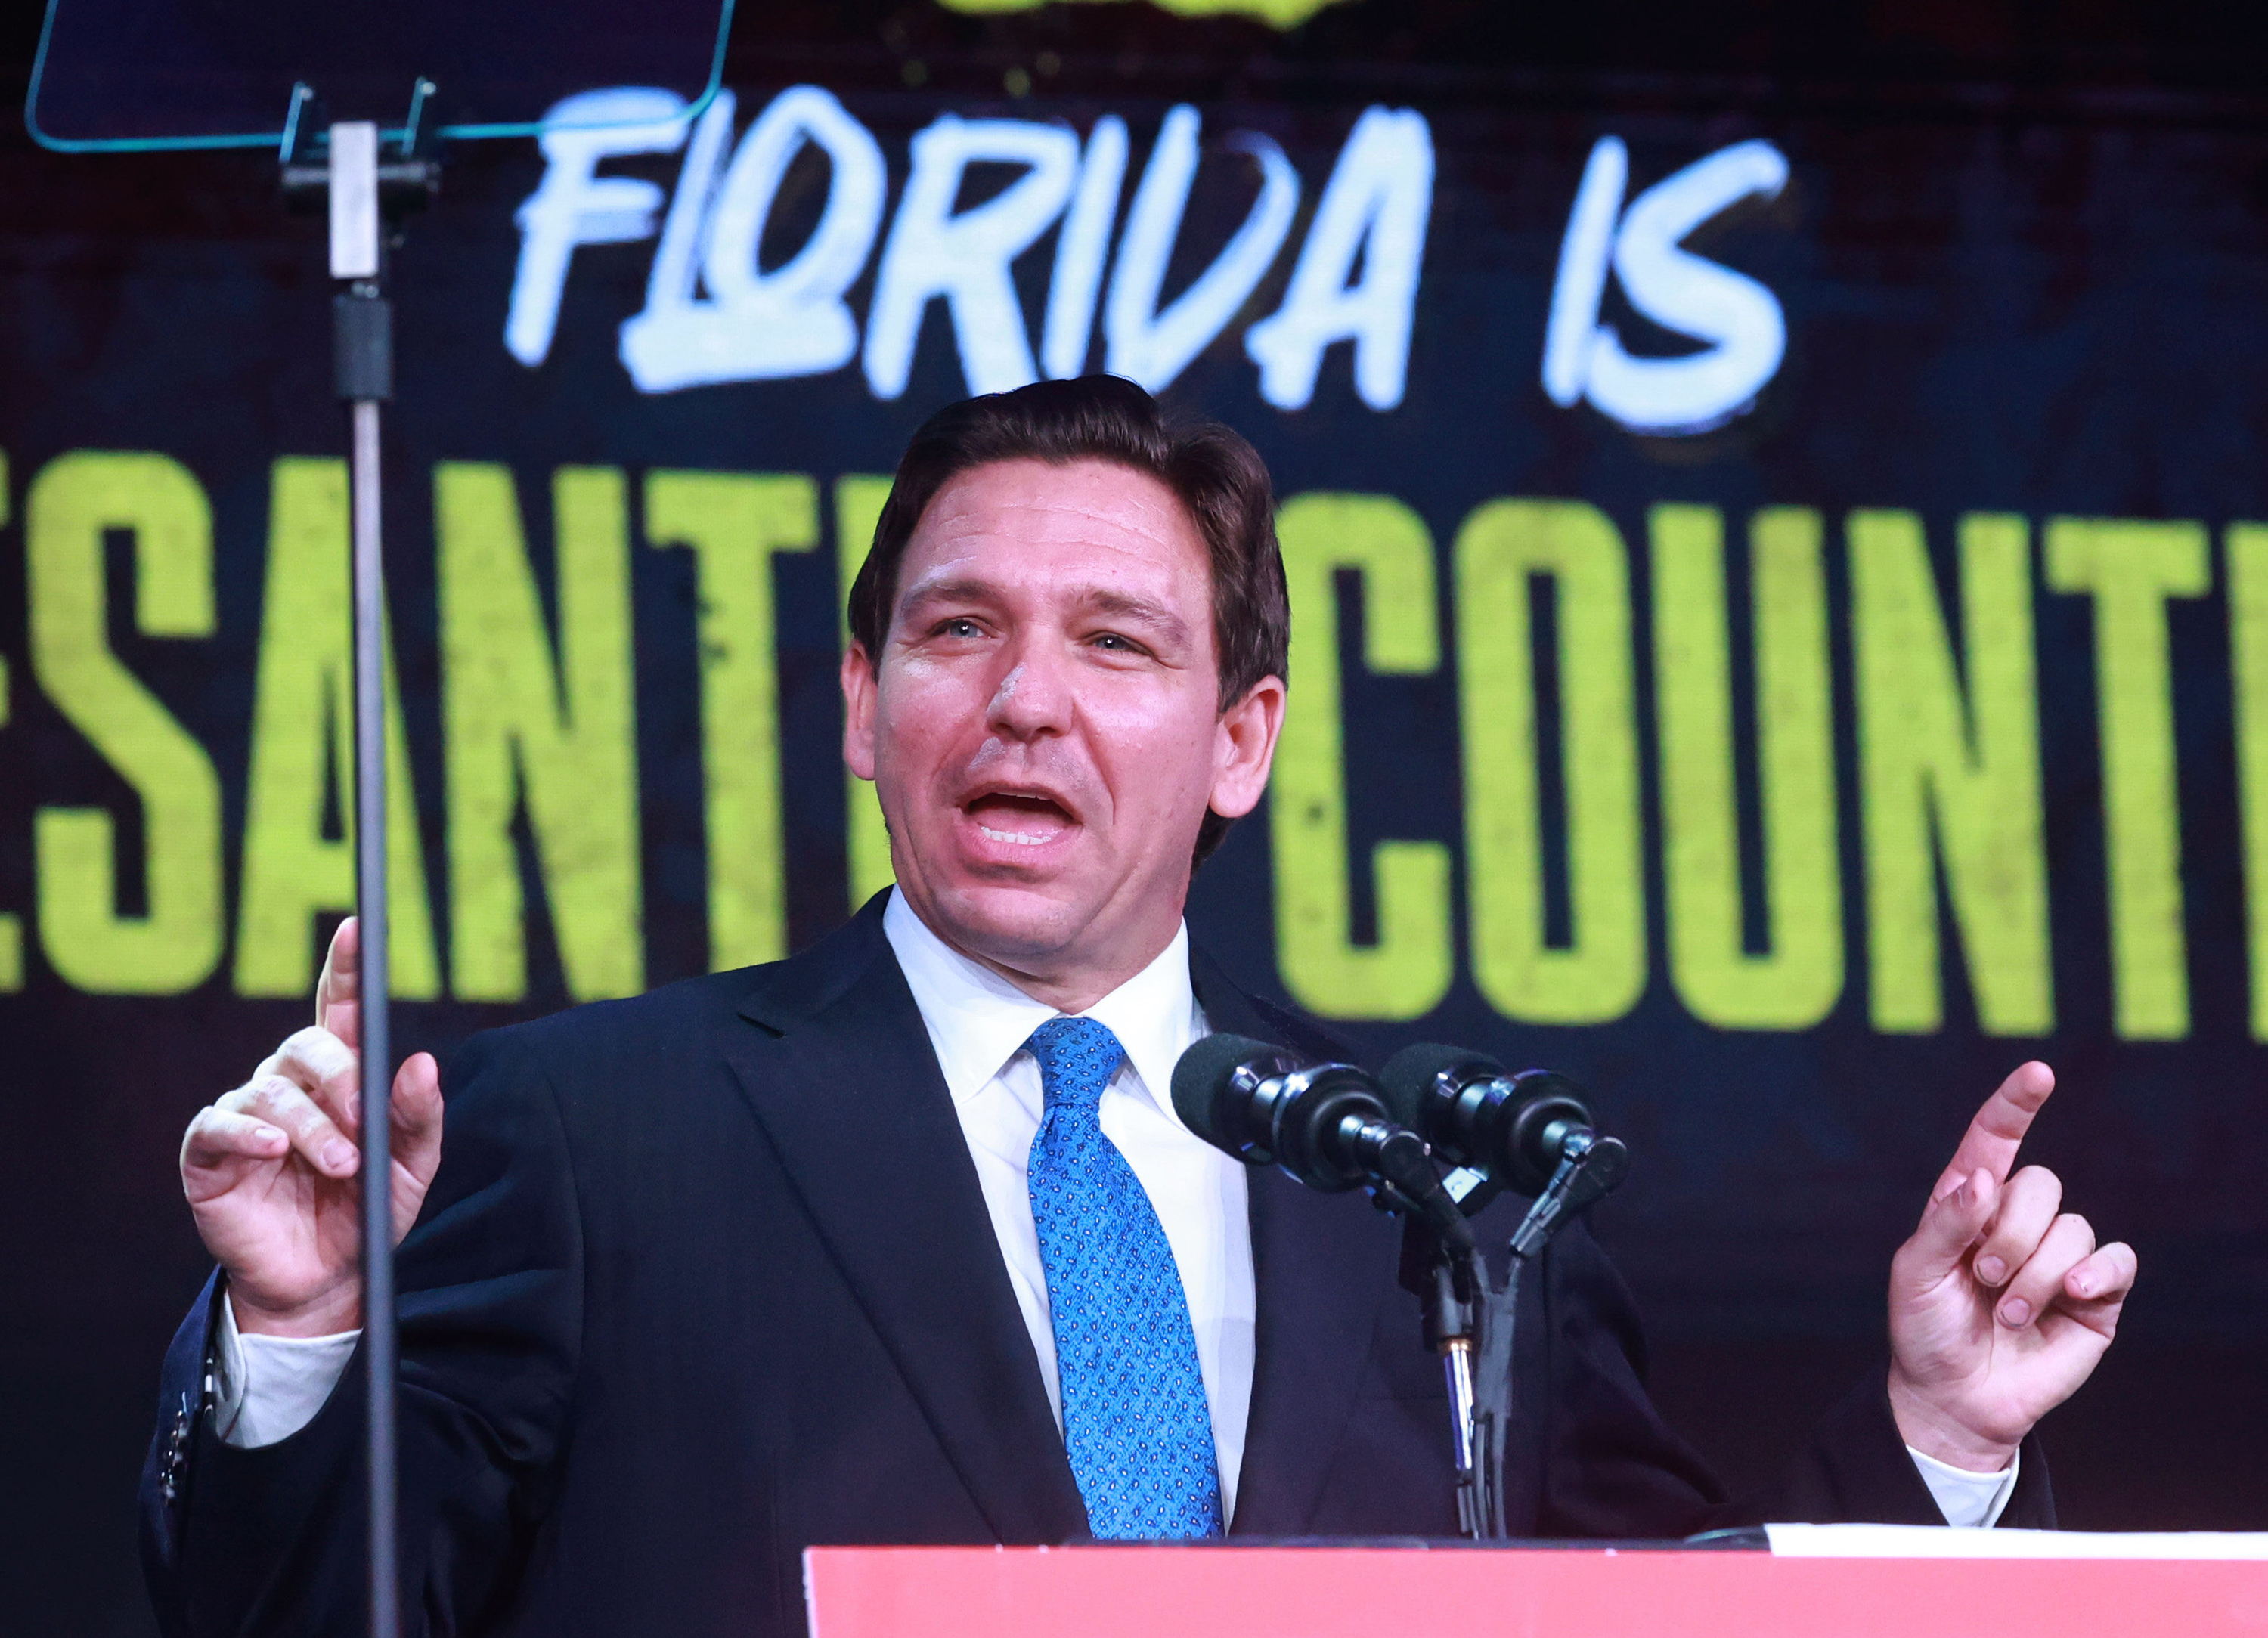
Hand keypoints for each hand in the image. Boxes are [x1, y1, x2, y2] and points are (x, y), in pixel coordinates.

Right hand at [179, 918, 442, 1336]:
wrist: (324, 1285)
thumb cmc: (366, 1215)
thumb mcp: (410, 1168)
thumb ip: (418, 1117)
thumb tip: (421, 1062)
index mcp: (338, 1078)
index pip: (338, 1008)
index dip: (345, 968)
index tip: (356, 928)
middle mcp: (289, 1084)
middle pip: (307, 1046)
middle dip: (342, 1079)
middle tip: (367, 1124)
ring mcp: (246, 1114)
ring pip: (274, 1091)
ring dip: (313, 1126)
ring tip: (342, 1165)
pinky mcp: (210, 1153)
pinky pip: (221, 1125)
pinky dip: (250, 1132)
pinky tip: (276, 1148)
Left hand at [1886, 1061, 2137, 1470]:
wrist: (1954, 1397)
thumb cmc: (1926, 1330)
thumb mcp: (1916, 1274)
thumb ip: (1946, 1222)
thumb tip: (1985, 1179)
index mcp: (1968, 1203)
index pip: (1994, 1140)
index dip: (2015, 1104)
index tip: (2038, 1072)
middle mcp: (2017, 1221)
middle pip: (2041, 1184)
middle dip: (2010, 1233)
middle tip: (1983, 1278)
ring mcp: (2059, 1256)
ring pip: (2073, 1226)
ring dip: (2036, 1272)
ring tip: (2006, 1310)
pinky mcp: (2097, 1295)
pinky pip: (2117, 1260)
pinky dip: (2096, 1274)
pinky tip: (2071, 1296)